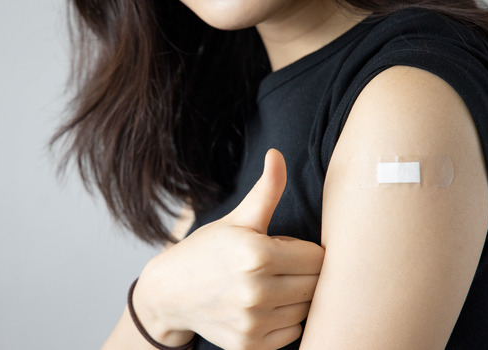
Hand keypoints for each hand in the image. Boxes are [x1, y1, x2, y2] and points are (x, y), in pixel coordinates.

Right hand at [133, 149, 324, 349]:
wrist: (169, 293)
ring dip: (296, 298)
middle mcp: (256, 292)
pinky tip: (264, 306)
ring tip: (270, 285)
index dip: (305, 251)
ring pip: (307, 310)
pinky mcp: (250, 345)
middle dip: (303, 273)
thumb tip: (277, 155)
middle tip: (278, 267)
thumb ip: (266, 191)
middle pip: (316, 285)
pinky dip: (285, 320)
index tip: (285, 249)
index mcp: (257, 255)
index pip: (318, 258)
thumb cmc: (206, 251)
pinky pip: (293, 332)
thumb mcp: (237, 219)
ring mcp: (253, 322)